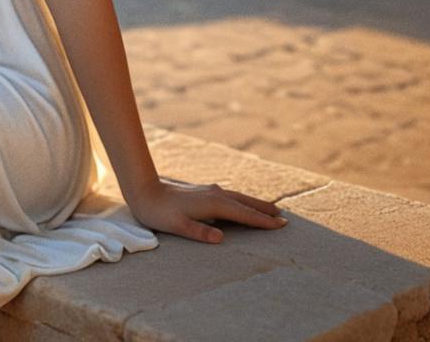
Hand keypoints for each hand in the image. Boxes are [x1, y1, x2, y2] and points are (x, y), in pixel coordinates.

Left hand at [126, 177, 288, 242]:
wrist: (145, 191)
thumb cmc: (160, 212)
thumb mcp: (178, 226)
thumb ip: (199, 232)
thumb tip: (221, 238)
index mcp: (213, 203)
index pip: (243, 214)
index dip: (262, 220)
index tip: (281, 224)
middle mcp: (215, 194)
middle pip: (245, 203)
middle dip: (264, 210)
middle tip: (284, 217)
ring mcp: (210, 191)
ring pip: (238, 198)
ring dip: (255, 204)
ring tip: (271, 209)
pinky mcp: (204, 192)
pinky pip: (231, 197)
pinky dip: (242, 201)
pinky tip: (242, 205)